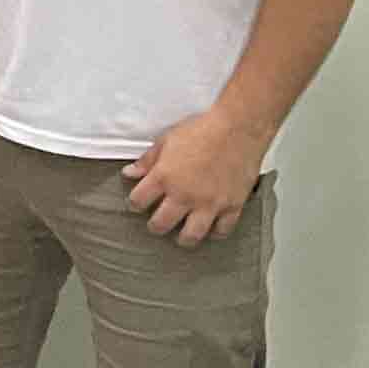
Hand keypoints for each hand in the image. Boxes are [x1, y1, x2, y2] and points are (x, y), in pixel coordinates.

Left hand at [126, 107, 267, 242]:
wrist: (238, 129)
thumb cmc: (202, 130)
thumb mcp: (166, 140)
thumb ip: (147, 161)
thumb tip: (130, 173)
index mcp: (164, 177)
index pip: (139, 201)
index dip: (135, 203)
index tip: (138, 204)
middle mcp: (185, 194)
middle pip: (161, 224)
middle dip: (155, 226)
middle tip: (156, 224)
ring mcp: (209, 203)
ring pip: (192, 234)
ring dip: (183, 239)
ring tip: (181, 237)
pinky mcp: (232, 205)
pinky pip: (222, 230)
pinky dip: (215, 233)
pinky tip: (210, 229)